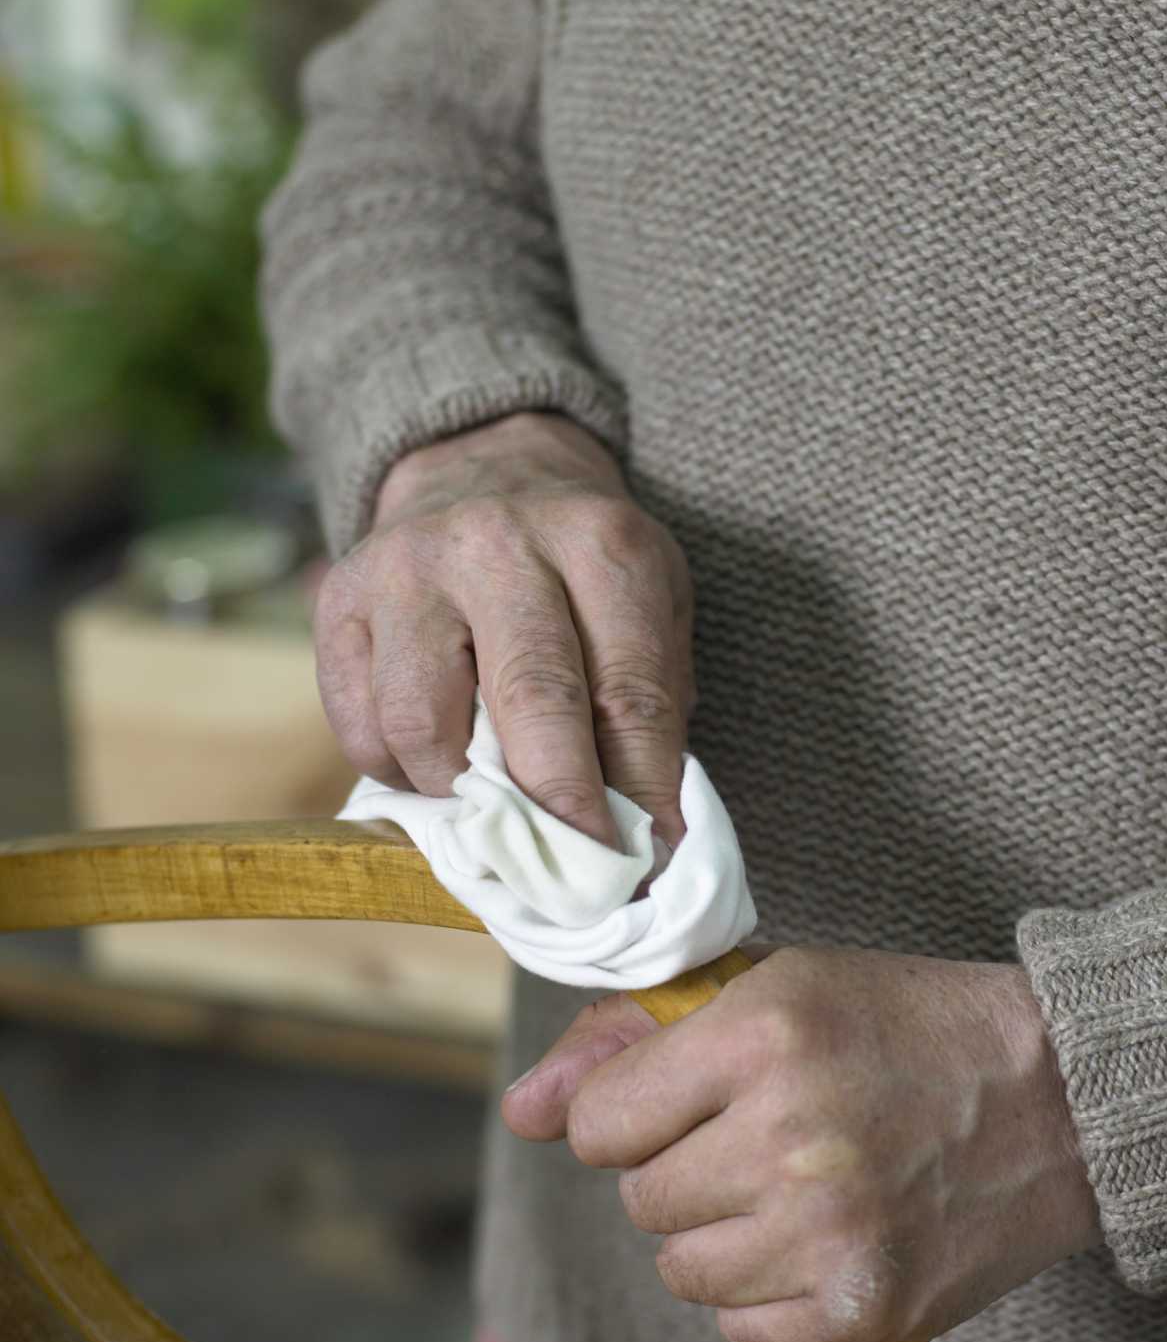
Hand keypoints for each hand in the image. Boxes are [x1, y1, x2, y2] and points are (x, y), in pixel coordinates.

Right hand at [314, 410, 693, 845]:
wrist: (483, 468)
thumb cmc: (582, 568)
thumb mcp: (651, 605)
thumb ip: (652, 707)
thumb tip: (647, 835)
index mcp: (599, 543)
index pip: (628, 694)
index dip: (642, 793)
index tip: (653, 861)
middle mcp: (498, 545)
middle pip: (530, 706)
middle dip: (560, 809)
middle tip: (579, 873)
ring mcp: (406, 569)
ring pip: (425, 727)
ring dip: (465, 796)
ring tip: (496, 806)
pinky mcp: (338, 598)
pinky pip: (361, 727)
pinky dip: (401, 774)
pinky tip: (438, 765)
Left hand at [501, 946, 1100, 1341]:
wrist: (1065, 1098)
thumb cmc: (908, 1032)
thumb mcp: (775, 992)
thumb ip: (631, 1043)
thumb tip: (520, 1112)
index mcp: (760, 1039)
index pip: (600, 1125)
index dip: (639, 1115)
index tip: (699, 1102)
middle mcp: (789, 1139)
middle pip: (640, 1203)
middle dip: (689, 1173)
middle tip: (777, 1140)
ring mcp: (829, 1236)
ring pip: (684, 1272)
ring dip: (727, 1239)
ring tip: (809, 1190)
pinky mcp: (865, 1309)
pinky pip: (743, 1332)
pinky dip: (775, 1298)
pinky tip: (836, 1241)